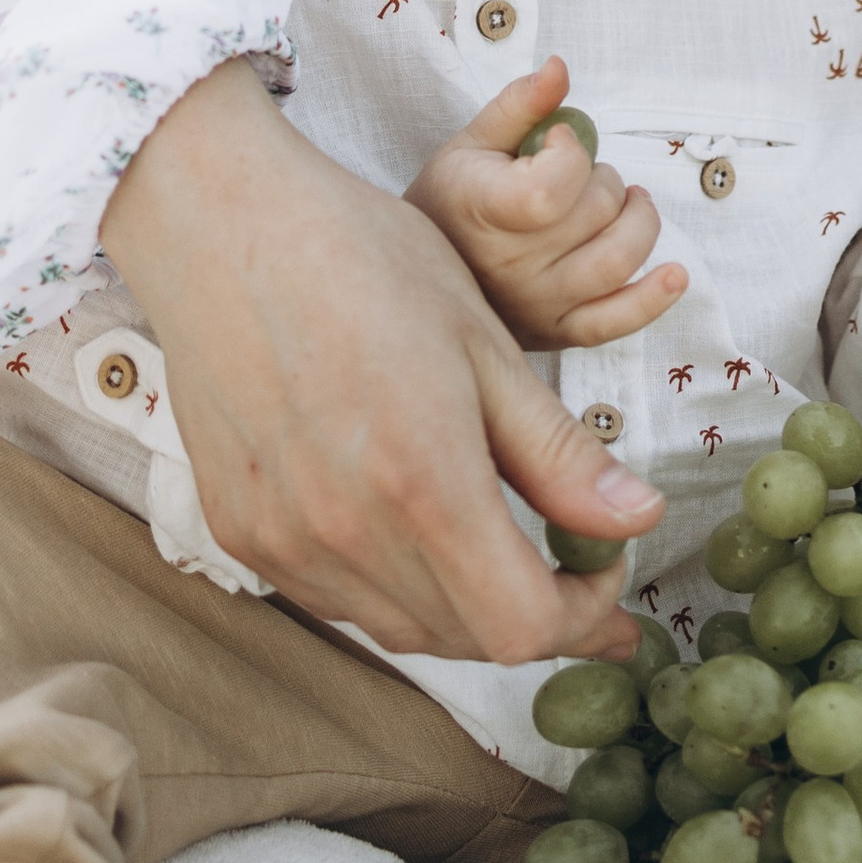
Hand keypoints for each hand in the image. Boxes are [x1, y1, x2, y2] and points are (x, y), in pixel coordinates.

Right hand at [99, 58, 662, 660]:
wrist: (224, 223)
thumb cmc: (363, 259)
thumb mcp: (485, 344)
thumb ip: (558, 452)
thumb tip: (637, 519)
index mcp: (421, 483)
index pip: (521, 624)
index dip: (581, 618)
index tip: (607, 572)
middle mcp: (345, 534)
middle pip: (466, 639)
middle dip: (535, 613)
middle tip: (576, 568)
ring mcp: (282, 541)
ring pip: (400, 628)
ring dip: (465, 608)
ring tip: (502, 550)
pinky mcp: (240, 530)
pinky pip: (336, 599)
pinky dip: (393, 588)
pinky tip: (415, 535)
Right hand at [406, 57, 687, 351]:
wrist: (426, 274)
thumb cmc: (452, 199)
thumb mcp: (473, 142)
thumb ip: (520, 103)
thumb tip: (560, 68)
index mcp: (483, 211)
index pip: (551, 190)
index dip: (571, 154)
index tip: (558, 141)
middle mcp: (510, 266)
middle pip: (596, 214)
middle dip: (604, 179)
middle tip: (581, 174)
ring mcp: (537, 304)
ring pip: (617, 260)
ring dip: (638, 219)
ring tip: (628, 202)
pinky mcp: (558, 332)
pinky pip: (616, 322)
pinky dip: (654, 298)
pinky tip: (675, 273)